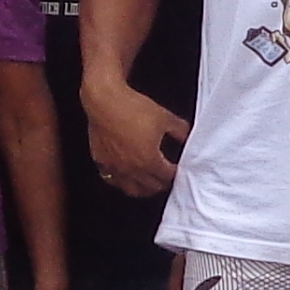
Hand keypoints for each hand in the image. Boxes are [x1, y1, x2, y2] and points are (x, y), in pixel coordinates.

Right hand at [84, 82, 185, 196]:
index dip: (175, 173)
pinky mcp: (101, 161)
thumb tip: (188, 136)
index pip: (167, 176)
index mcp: (150, 161)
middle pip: (151, 186)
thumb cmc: (132, 108)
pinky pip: (112, 180)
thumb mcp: (164, 117)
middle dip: (162, 183)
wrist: (104, 100)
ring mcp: (115, 167)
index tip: (177, 170)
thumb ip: (180, 130)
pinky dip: (121, 182)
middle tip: (166, 178)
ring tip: (149, 185)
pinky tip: (124, 177)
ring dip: (143, 189)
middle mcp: (132, 169)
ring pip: (131, 189)